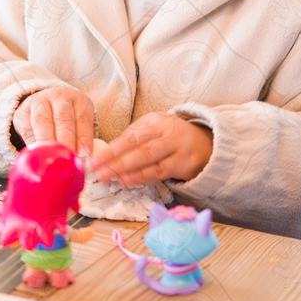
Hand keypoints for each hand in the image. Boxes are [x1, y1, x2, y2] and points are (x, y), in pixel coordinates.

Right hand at [12, 87, 94, 151]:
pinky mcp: (22, 113)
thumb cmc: (68, 122)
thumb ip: (83, 141)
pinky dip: (33, 144)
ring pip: (42, 121)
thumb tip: (85, 159)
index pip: (83, 118)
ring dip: (48, 142)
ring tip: (52, 158)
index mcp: (78, 100)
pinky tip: (39, 155)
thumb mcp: (80, 126)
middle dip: (65, 140)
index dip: (84, 137)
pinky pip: (27, 130)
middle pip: (63, 116)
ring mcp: (38, 102)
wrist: (44, 106)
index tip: (84, 155)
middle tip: (67, 157)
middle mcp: (59, 97)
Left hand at [88, 112, 211, 185]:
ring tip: (109, 175)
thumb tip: (106, 156)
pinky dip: (141, 176)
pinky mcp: (183, 162)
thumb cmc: (172, 139)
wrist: (206, 144)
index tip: (94, 159)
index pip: (129, 134)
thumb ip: (134, 140)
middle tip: (97, 169)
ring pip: (147, 156)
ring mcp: (176, 145)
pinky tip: (128, 180)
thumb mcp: (155, 131)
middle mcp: (166, 129)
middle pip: (136, 143)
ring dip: (125, 167)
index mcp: (155, 120)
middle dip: (114, 158)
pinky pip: (159, 170)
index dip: (110, 148)